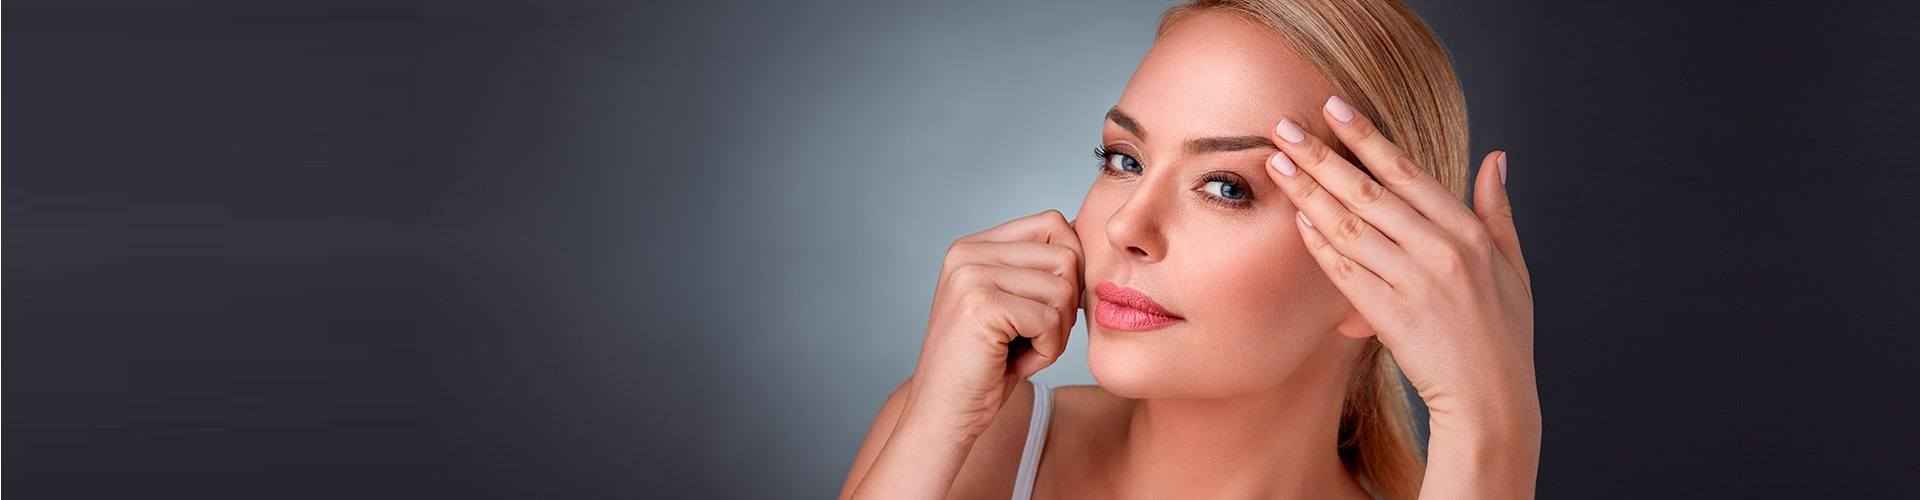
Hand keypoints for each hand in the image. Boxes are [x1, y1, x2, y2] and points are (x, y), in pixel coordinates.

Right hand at [901, 209, 1083, 441]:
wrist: (943, 416)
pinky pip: (1051, 321)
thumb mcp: (1011, 306)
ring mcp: (971, 277)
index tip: (1050, 308)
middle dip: (1065, 307)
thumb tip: (1085, 235)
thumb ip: (1035, 269)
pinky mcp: (981, 306)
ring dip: (1056, 334)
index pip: (1053, 224)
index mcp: (972, 247)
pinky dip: (1047, 352)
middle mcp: (966, 253)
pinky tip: (1016, 364)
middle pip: (1065, 257)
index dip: (1070, 268)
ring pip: (1063, 290)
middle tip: (1034, 338)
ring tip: (1022, 352)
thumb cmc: (984, 367)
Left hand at [1263, 96, 1536, 431]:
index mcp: (1467, 232)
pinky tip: (1295, 219)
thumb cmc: (1502, 335)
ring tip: (1277, 164)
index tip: (1333, 107)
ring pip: (1349, 226)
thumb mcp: (1513, 266)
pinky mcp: (1390, 315)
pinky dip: (1319, 244)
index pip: (1407, 171)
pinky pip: (1345, 271)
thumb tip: (1496, 159)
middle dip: (1322, 155)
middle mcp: (1440, 250)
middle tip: (1284, 127)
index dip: (1366, 136)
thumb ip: (1498, 211)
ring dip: (1308, 192)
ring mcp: (1414, 282)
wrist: (1492, 399)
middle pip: (1368, 191)